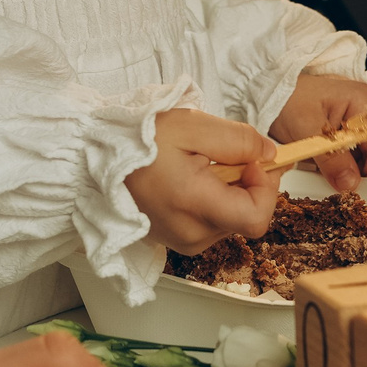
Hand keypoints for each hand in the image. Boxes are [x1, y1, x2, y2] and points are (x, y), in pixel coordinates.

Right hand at [127, 109, 276, 250]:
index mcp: (194, 206)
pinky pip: (211, 224)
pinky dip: (213, 201)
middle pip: (247, 217)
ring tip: (200, 165)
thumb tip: (270, 154)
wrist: (96, 157)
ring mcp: (182, 240)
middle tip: (225, 155)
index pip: (257, 218)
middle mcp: (191, 233)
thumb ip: (238, 140)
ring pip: (231, 220)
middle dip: (248, 184)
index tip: (252, 161)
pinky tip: (191, 179)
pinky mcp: (175, 239)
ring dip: (230, 192)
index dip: (266, 188)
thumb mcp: (192, 126)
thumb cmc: (137, 139)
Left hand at [270, 74, 366, 193]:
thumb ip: (331, 158)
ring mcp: (361, 124)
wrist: (271, 93)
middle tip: (350, 195)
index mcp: (364, 103)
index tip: (362, 194)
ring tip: (338, 185)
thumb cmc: (288, 99)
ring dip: (359, 175)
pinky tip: (334, 176)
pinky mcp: (350, 134)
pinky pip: (358, 158)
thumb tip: (350, 184)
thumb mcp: (307, 130)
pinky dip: (349, 171)